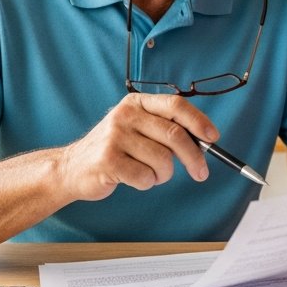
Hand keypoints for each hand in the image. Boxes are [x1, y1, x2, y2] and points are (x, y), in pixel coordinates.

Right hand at [57, 92, 218, 200]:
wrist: (72, 168)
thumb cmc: (114, 150)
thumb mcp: (137, 129)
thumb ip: (166, 129)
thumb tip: (204, 140)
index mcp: (137, 103)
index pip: (175, 105)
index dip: (198, 121)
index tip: (213, 137)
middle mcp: (125, 115)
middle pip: (174, 135)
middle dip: (194, 157)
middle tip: (201, 172)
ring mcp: (114, 136)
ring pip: (162, 160)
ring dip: (163, 174)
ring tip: (149, 173)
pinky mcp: (108, 160)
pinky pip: (145, 177)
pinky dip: (146, 183)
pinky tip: (132, 178)